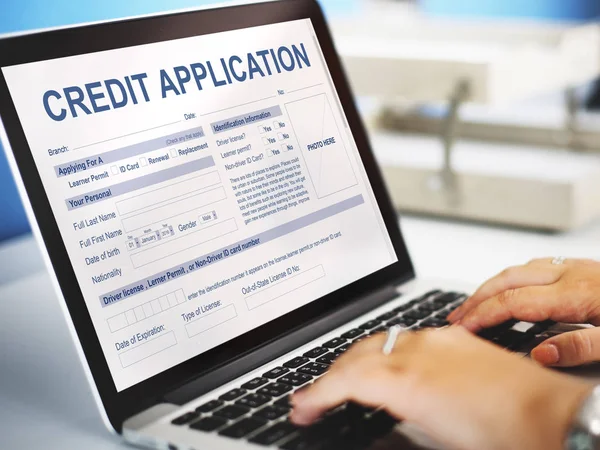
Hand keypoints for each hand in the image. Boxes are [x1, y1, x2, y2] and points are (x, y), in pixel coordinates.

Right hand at [290, 327, 590, 449]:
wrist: (552, 414)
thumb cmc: (503, 436)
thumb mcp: (433, 435)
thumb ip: (393, 414)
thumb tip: (372, 411)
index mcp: (407, 380)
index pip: (343, 380)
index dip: (315, 394)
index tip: (301, 407)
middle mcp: (417, 350)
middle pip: (354, 355)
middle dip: (327, 376)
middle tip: (312, 397)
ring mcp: (436, 337)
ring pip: (377, 340)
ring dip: (353, 360)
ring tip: (340, 381)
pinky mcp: (453, 335)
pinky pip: (403, 337)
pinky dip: (382, 351)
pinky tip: (382, 364)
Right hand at [448, 258, 599, 366]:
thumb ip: (581, 348)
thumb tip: (541, 354)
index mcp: (576, 293)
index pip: (513, 301)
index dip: (483, 314)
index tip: (463, 328)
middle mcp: (571, 275)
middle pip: (508, 280)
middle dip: (477, 298)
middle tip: (457, 316)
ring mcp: (577, 268)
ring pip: (520, 270)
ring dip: (492, 286)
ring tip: (476, 304)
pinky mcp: (585, 269)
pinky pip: (536, 267)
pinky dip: (513, 279)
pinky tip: (512, 289)